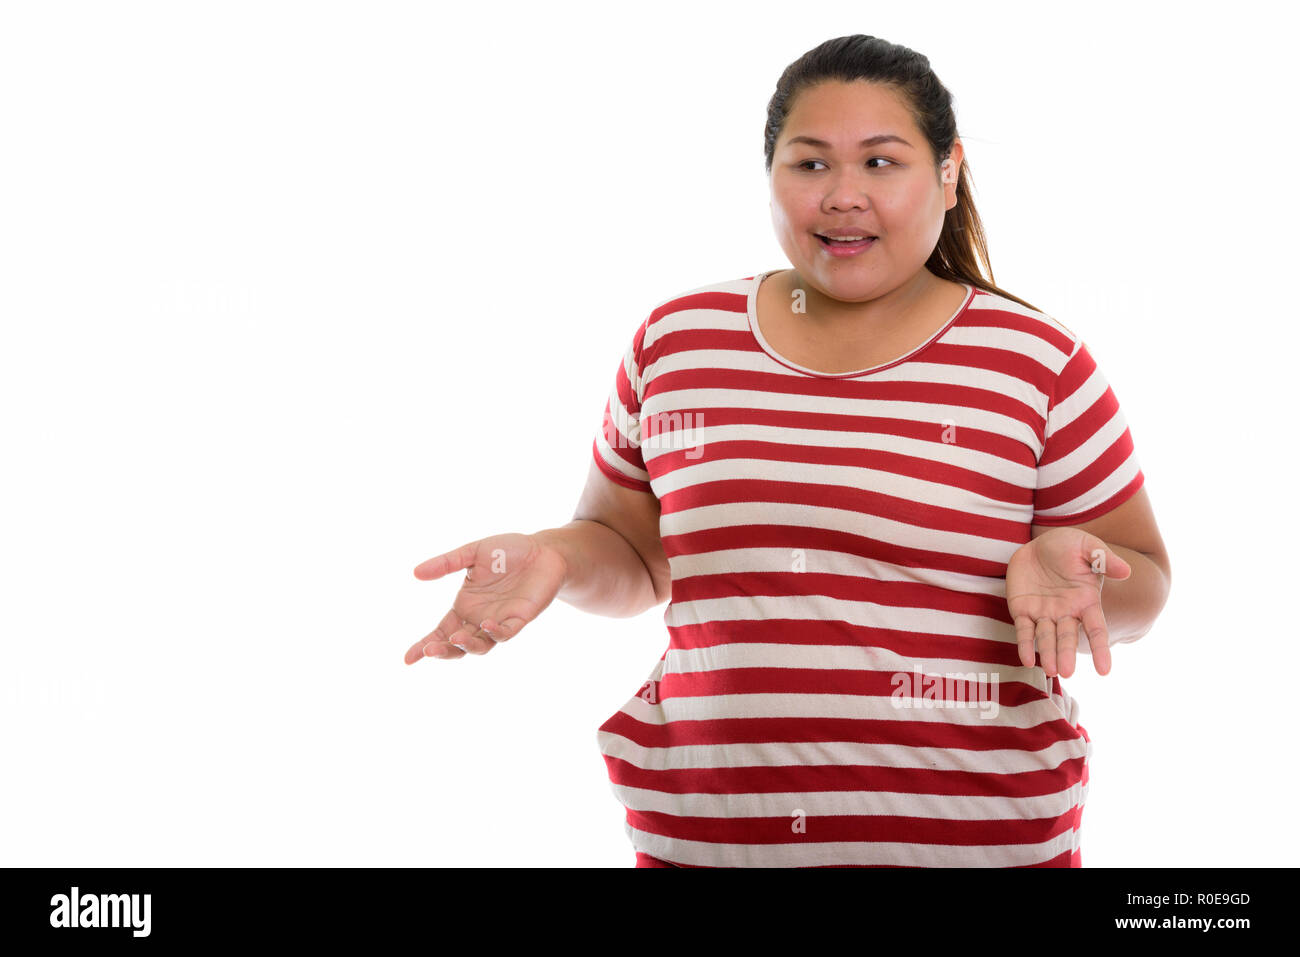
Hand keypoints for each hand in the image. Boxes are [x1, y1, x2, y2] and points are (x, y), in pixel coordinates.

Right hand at [404, 532, 566, 662]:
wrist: (543, 550)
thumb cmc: (508, 551)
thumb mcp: (473, 553)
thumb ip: (446, 563)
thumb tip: (416, 573)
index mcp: (465, 607)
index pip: (441, 632)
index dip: (424, 645)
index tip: (408, 658)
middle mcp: (479, 619)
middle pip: (457, 645)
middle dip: (442, 650)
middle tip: (428, 652)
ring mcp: (500, 621)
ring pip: (481, 645)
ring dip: (467, 645)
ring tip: (456, 638)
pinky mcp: (520, 618)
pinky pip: (506, 632)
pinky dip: (496, 632)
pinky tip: (487, 625)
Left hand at [1006, 527, 1131, 677]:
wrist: (1038, 543)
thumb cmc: (1068, 545)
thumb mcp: (1087, 546)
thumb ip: (1104, 558)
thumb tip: (1125, 571)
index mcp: (1086, 601)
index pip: (1095, 629)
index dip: (1100, 649)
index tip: (1104, 670)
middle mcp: (1066, 612)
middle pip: (1068, 637)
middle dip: (1066, 654)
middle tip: (1066, 673)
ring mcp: (1044, 613)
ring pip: (1046, 637)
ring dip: (1048, 653)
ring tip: (1050, 670)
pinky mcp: (1022, 610)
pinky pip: (1024, 630)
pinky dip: (1024, 645)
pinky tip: (1027, 660)